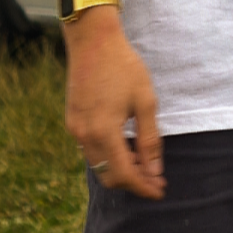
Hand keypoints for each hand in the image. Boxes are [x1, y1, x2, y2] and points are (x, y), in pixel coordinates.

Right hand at [63, 8, 164, 197]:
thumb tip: (155, 171)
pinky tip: (126, 148)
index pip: (124, 174)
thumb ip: (150, 140)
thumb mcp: (145, 102)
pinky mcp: (72, 120)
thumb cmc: (124, 67)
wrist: (93, 41)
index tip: (161, 191)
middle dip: (133, 182)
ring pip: (98, 164)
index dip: (144, 186)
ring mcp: (75, 128)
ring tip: (145, 164)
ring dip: (120, 169)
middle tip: (155, 179)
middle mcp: (84, 135)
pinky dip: (108, 155)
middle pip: (108, 175)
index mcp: (103, 132)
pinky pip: (90, 149)